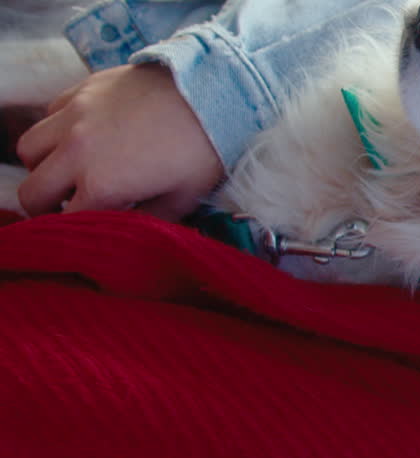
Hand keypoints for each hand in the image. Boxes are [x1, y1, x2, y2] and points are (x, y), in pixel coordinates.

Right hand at [16, 63, 223, 220]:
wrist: (212, 91)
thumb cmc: (203, 148)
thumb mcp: (184, 197)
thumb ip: (150, 219)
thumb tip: (131, 227)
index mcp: (102, 184)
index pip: (67, 220)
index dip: (81, 227)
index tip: (94, 225)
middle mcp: (77, 150)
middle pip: (32, 191)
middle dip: (46, 206)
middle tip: (70, 205)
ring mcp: (73, 116)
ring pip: (28, 149)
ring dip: (44, 166)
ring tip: (71, 170)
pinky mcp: (79, 89)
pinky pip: (47, 115)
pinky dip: (55, 131)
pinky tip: (84, 136)